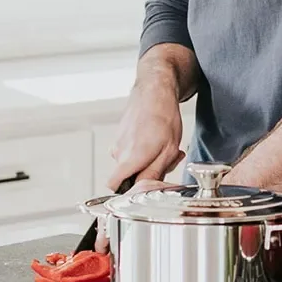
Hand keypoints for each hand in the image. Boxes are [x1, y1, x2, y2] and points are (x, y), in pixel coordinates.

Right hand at [106, 67, 184, 191]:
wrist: (155, 90)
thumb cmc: (163, 117)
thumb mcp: (168, 150)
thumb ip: (154, 173)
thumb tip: (142, 189)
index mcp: (130, 158)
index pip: (114, 186)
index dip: (129, 190)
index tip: (144, 186)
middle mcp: (119, 152)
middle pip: (128, 175)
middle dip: (147, 172)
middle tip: (166, 159)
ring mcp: (118, 142)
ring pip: (131, 162)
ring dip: (147, 159)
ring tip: (164, 145)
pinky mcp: (120, 135)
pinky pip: (130, 150)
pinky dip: (143, 148)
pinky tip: (156, 137)